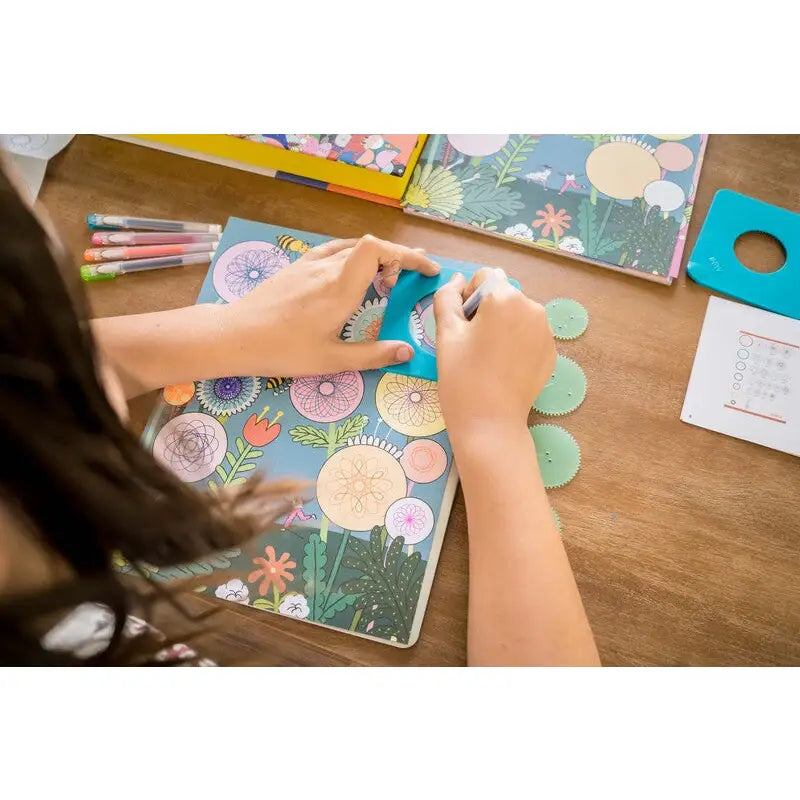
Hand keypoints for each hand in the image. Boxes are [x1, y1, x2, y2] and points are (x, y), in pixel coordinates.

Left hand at [217, 235, 438, 375]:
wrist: (235, 336)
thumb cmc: (283, 350)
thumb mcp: (331, 360)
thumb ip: (372, 355)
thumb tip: (406, 351)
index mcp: (340, 289)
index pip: (377, 249)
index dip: (406, 254)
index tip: (424, 270)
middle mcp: (328, 269)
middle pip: (371, 246)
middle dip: (399, 258)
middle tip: (416, 277)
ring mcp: (310, 265)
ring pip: (352, 247)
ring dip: (376, 257)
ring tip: (390, 275)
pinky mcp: (297, 267)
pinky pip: (333, 251)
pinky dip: (353, 256)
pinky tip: (353, 269)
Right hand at [433, 268, 555, 442]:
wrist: (490, 423)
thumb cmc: (462, 377)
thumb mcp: (446, 334)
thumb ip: (447, 298)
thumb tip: (457, 279)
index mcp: (505, 298)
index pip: (483, 277)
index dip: (467, 298)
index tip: (461, 326)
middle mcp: (532, 307)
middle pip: (502, 295)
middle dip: (486, 311)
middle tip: (471, 345)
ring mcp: (546, 331)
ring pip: (517, 315)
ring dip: (502, 325)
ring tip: (487, 357)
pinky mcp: (551, 352)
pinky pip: (529, 335)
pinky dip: (516, 342)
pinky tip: (503, 367)